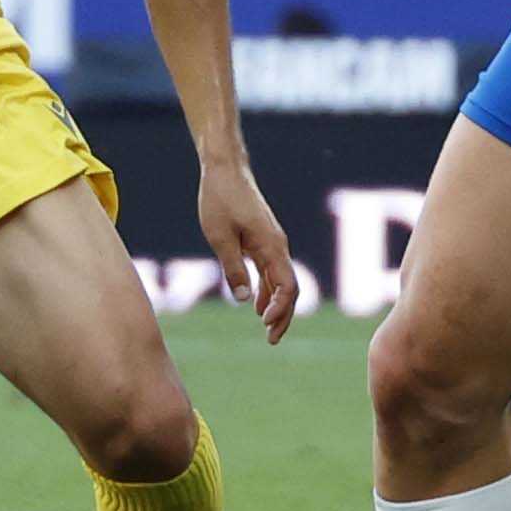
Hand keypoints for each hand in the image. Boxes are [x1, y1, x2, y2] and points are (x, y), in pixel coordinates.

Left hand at [197, 159, 298, 341]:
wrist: (225, 170)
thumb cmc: (219, 199)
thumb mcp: (220, 237)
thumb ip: (232, 268)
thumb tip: (244, 299)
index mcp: (271, 246)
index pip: (288, 285)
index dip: (281, 309)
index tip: (264, 324)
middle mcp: (278, 246)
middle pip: (290, 288)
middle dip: (284, 315)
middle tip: (272, 340)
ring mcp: (272, 243)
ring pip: (282, 281)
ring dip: (277, 306)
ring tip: (267, 330)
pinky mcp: (263, 240)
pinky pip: (271, 270)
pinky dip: (268, 290)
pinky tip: (258, 305)